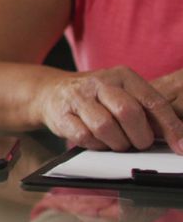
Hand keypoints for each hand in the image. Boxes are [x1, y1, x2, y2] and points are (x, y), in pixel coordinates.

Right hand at [35, 66, 182, 153]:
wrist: (51, 91)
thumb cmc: (95, 97)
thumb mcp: (122, 94)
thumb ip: (146, 110)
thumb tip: (176, 136)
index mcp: (122, 76)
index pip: (152, 101)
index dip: (169, 126)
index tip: (180, 145)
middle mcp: (100, 82)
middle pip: (128, 112)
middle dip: (139, 136)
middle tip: (140, 144)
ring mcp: (78, 97)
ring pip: (105, 127)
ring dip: (116, 143)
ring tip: (117, 143)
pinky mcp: (61, 114)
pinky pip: (84, 137)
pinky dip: (96, 145)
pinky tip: (98, 141)